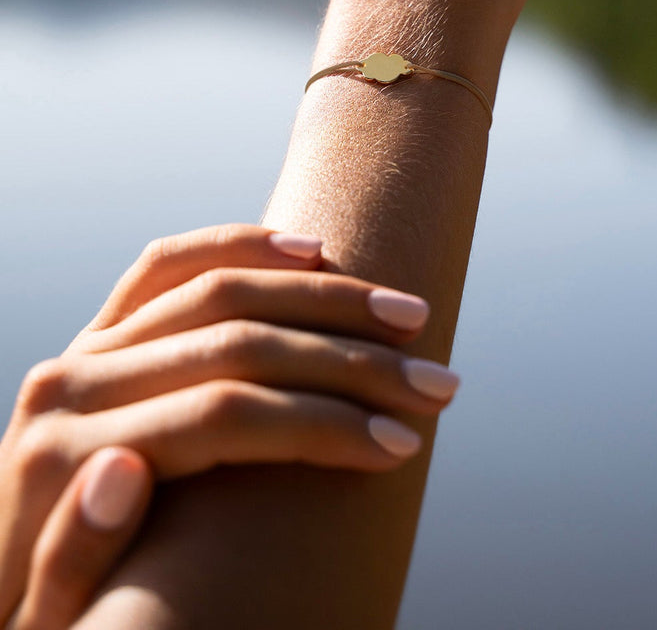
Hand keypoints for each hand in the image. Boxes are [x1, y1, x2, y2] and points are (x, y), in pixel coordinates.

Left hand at [0, 224, 457, 624]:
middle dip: (350, 359)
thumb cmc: (31, 616)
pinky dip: (242, 245)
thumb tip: (124, 463)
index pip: (224, 416)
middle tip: (437, 380)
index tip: (404, 444)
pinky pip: (167, 263)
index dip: (322, 425)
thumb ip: (75, 551)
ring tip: (408, 313)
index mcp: (63, 454)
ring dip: (324, 295)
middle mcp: (73, 381)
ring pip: (219, 287)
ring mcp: (85, 346)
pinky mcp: (98, 330)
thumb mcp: (46, 622)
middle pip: (238, 341)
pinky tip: (310, 248)